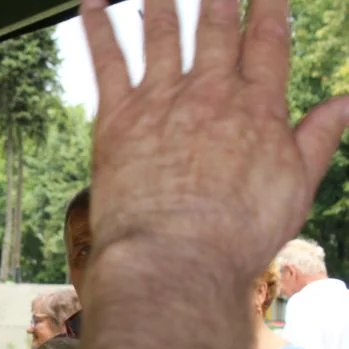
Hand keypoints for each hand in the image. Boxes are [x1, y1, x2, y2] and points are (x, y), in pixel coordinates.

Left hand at [82, 0, 348, 274]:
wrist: (174, 259)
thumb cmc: (236, 236)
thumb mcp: (295, 188)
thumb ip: (318, 138)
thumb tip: (348, 102)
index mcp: (257, 107)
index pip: (268, 40)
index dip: (269, 5)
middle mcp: (210, 94)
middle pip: (216, 26)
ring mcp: (161, 102)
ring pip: (162, 33)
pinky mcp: (117, 119)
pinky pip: (107, 61)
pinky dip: (97, 28)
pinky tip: (90, 3)